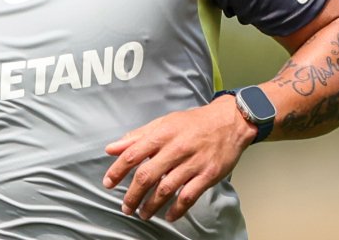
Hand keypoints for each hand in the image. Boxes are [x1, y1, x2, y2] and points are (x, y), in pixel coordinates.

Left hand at [102, 96, 253, 221]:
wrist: (229, 122)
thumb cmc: (193, 123)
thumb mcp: (163, 123)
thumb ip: (137, 137)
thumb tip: (111, 148)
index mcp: (161, 135)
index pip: (132, 155)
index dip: (117, 171)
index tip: (108, 183)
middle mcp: (175, 149)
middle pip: (146, 176)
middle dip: (132, 195)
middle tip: (125, 207)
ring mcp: (192, 163)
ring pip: (165, 190)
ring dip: (151, 205)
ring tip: (142, 214)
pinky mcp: (207, 175)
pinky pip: (188, 196)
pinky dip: (177, 209)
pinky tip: (168, 215)